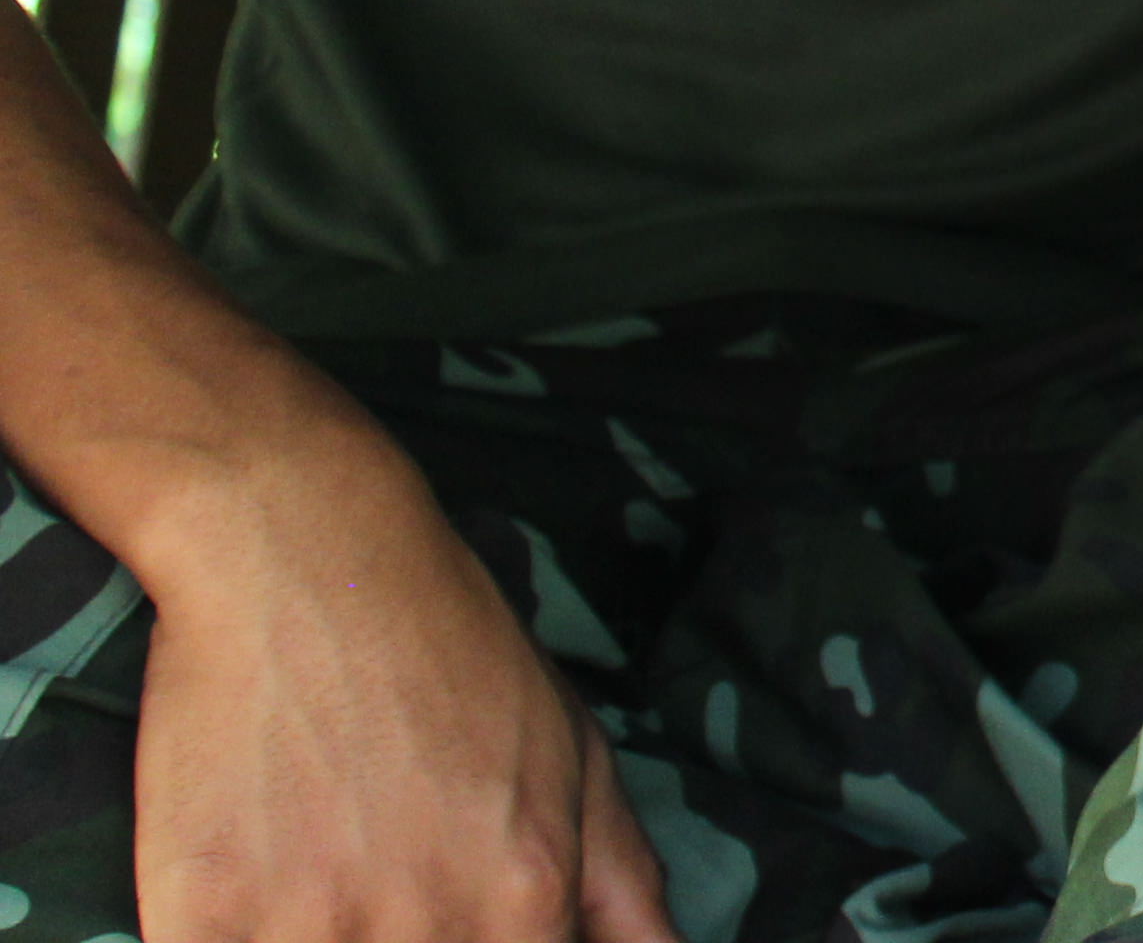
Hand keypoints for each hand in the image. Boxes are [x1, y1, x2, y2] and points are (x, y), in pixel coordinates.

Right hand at [128, 430, 673, 942]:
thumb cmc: (452, 654)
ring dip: (322, 934)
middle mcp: (425, 928)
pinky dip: (230, 935)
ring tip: (325, 871)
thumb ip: (625, 888)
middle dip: (413, 942)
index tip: (461, 925)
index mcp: (525, 901)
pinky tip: (249, 889)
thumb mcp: (576, 755)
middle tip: (388, 872)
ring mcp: (306, 929)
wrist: (305, 558)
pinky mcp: (197, 915)